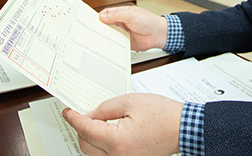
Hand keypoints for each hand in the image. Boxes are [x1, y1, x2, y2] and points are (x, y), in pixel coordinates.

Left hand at [62, 93, 181, 155]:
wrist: (183, 128)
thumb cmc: (163, 115)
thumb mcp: (130, 101)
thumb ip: (105, 108)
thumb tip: (90, 115)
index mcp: (116, 141)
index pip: (85, 129)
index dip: (74, 118)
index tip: (68, 112)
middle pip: (85, 145)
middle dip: (81, 129)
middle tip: (82, 114)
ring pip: (94, 153)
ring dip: (91, 138)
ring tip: (96, 122)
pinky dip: (102, 145)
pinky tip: (106, 132)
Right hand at [98, 6, 167, 50]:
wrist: (158, 34)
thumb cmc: (148, 21)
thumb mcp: (130, 14)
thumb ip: (116, 15)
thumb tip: (103, 16)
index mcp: (120, 14)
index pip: (105, 14)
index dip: (98, 18)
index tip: (91, 22)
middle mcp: (120, 23)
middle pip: (105, 26)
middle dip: (99, 29)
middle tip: (92, 33)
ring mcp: (121, 33)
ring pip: (108, 36)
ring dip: (104, 38)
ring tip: (96, 41)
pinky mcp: (124, 43)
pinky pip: (115, 45)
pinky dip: (111, 46)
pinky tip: (106, 48)